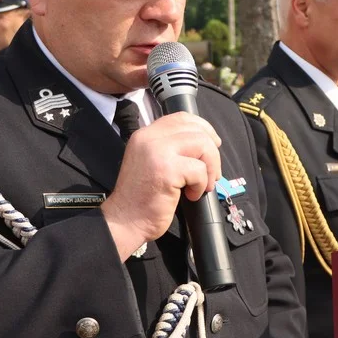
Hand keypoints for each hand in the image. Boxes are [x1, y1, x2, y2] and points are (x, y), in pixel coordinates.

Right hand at [101, 112, 221, 260]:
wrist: (125, 220)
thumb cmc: (142, 197)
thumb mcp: (152, 162)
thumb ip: (169, 148)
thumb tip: (204, 143)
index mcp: (146, 135)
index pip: (181, 118)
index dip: (203, 128)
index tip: (213, 144)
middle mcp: (149, 138)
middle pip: (196, 130)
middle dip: (212, 153)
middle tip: (211, 173)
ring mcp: (158, 152)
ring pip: (203, 145)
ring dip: (210, 168)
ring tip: (202, 185)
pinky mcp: (166, 170)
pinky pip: (199, 170)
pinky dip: (201, 185)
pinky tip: (191, 195)